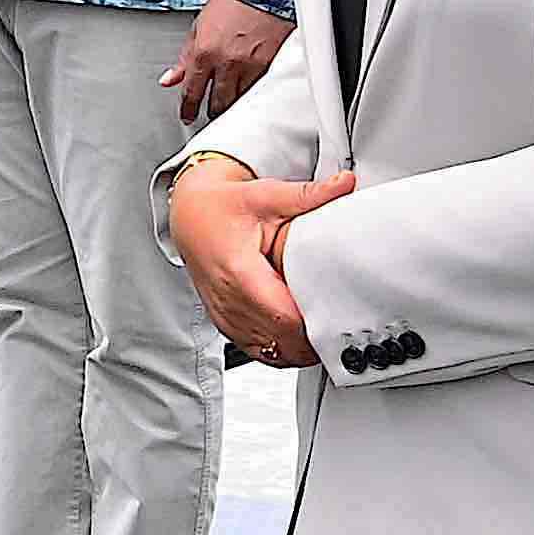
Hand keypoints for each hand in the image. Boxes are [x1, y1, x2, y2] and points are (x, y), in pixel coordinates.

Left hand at [163, 0, 287, 127]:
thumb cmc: (230, 5)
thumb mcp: (197, 29)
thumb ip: (183, 59)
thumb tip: (168, 80)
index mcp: (203, 53)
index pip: (192, 92)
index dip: (188, 109)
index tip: (187, 115)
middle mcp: (225, 63)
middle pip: (217, 103)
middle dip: (212, 111)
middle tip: (210, 111)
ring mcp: (248, 66)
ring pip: (238, 100)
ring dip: (232, 105)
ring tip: (229, 104)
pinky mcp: (268, 66)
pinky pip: (257, 91)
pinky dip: (251, 94)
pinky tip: (247, 93)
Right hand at [170, 158, 352, 366]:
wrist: (189, 215)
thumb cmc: (222, 207)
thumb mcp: (266, 195)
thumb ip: (309, 193)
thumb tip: (344, 183)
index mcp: (239, 271)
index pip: (282, 316)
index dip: (313, 327)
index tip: (340, 324)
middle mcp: (228, 298)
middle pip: (279, 341)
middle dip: (313, 342)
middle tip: (343, 332)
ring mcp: (225, 314)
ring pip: (268, 351)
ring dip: (298, 350)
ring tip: (326, 338)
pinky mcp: (225, 321)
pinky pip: (256, 350)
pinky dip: (280, 351)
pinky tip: (299, 343)